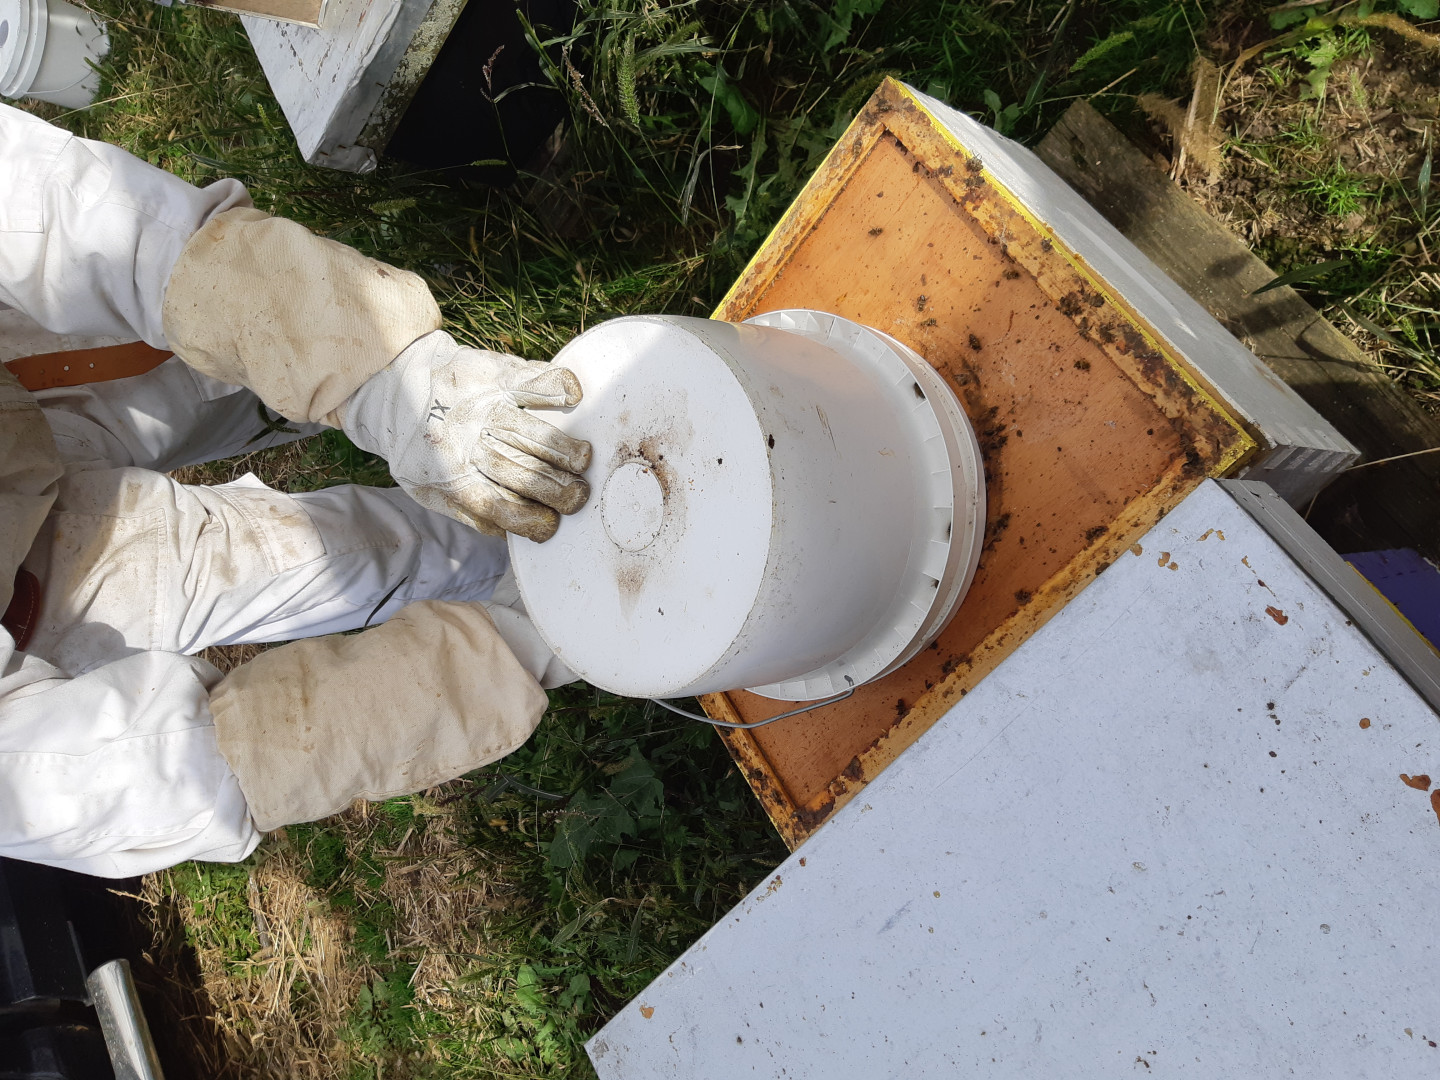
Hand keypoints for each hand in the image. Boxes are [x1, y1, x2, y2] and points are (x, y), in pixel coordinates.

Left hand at [340, 331, 591, 540]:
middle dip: (557, 489)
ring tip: (583, 460)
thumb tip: (510, 533)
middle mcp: (470, 444)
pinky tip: (573, 398)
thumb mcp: (428, 489)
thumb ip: (470, 513)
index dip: (533, 520)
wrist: (394, 383)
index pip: (501, 508)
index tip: (554, 523)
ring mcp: (485, 407)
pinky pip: (531, 380)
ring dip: (562, 448)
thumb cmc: (418, 446)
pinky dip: (555, 387)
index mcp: (454, 479)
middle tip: (579, 495)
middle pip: (522, 473)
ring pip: (530, 433)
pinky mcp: (494, 375)